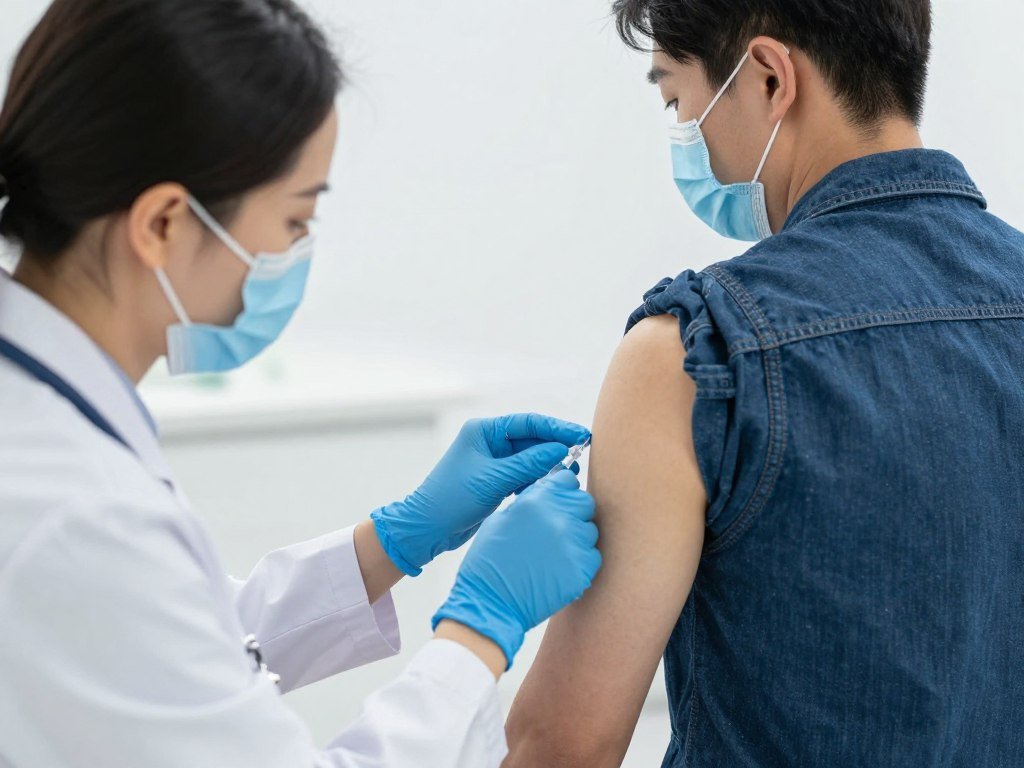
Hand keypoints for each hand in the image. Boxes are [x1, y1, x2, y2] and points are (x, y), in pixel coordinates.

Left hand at [370, 414, 589, 575]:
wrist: (427, 529)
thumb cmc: (452, 499)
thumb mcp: (493, 480)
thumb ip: (528, 464)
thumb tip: (561, 450)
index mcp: (484, 431)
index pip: (528, 423)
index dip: (557, 428)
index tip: (581, 436)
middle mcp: (489, 442)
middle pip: (532, 439)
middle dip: (556, 447)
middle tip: (583, 455)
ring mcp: (493, 462)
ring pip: (530, 458)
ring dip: (549, 465)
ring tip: (571, 474)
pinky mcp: (496, 481)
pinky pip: (524, 475)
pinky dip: (538, 480)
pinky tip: (551, 486)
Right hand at [431, 469, 601, 668]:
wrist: (491, 603)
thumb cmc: (489, 561)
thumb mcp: (501, 519)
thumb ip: (531, 500)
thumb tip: (549, 490)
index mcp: (537, 502)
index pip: (567, 480)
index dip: (562, 490)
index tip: (558, 499)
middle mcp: (559, 519)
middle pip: (585, 502)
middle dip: (574, 511)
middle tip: (558, 527)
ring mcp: (573, 546)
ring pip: (590, 530)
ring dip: (577, 537)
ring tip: (553, 552)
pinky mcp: (582, 571)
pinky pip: (592, 556)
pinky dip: (580, 560)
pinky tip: (559, 567)